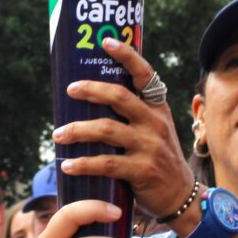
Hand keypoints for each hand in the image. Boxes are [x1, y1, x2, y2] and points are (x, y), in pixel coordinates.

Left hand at [51, 37, 196, 217]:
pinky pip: (106, 163)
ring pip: (106, 130)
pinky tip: (67, 165)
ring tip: (58, 135)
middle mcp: (154, 123)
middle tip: (70, 89)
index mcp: (157, 108)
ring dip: (77, 130)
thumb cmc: (157, 159)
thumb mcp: (154, 131)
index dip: (127, 56)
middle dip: (90, 90)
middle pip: (118, 97)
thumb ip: (131, 116)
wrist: (180, 195)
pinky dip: (83, 163)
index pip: (145, 75)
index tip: (106, 42)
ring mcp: (149, 146)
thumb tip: (91, 100)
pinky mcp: (141, 170)